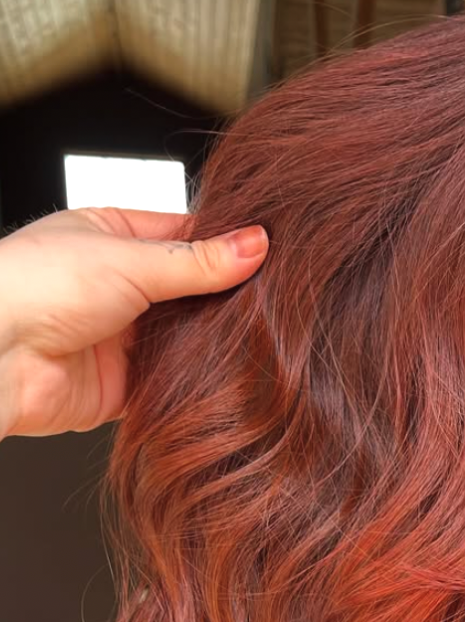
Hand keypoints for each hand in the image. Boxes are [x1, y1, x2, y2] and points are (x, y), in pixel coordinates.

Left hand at [0, 206, 267, 439]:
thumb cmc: (34, 287)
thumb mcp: (129, 260)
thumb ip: (198, 261)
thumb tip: (255, 245)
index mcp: (109, 235)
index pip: (183, 235)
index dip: (225, 243)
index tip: (268, 250)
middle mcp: (116, 286)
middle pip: (189, 290)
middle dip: (225, 297)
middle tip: (273, 298)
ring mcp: (120, 337)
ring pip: (186, 338)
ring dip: (213, 341)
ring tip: (260, 337)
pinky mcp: (124, 386)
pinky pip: (174, 383)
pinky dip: (197, 383)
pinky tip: (227, 375)